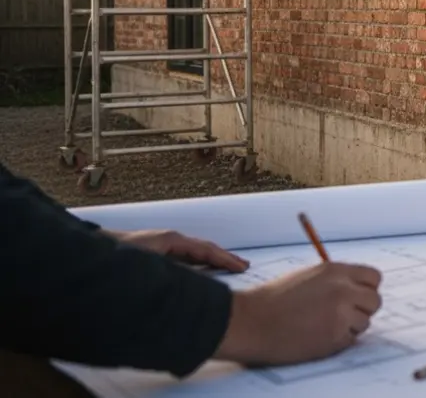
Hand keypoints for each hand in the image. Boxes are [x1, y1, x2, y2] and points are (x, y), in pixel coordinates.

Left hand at [107, 229, 248, 272]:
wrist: (88, 253)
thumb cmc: (116, 255)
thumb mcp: (148, 263)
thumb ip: (174, 271)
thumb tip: (196, 280)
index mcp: (171, 240)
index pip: (206, 249)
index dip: (225, 258)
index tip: (242, 267)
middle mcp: (169, 240)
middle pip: (203, 248)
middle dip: (224, 258)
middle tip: (243, 267)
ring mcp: (162, 246)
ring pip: (194, 253)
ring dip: (212, 260)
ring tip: (228, 269)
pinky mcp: (155, 254)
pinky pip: (184, 257)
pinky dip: (198, 263)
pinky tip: (201, 272)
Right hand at [215, 262, 382, 365]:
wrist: (250, 321)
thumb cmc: (273, 299)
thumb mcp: (309, 277)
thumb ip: (336, 281)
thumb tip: (357, 290)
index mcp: (336, 271)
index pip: (374, 278)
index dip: (366, 289)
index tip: (357, 297)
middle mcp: (343, 290)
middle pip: (375, 301)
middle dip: (362, 309)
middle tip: (344, 315)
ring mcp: (340, 314)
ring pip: (364, 322)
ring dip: (350, 327)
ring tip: (323, 326)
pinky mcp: (334, 337)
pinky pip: (350, 340)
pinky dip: (338, 341)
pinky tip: (317, 336)